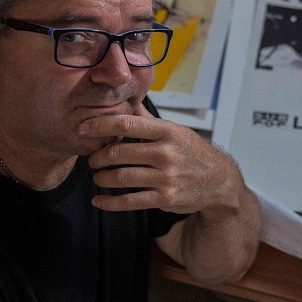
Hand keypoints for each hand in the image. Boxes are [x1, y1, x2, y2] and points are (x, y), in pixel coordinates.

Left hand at [81, 103, 243, 216]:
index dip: (100, 125)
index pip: (127, 124)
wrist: (218, 180)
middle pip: (118, 153)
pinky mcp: (165, 198)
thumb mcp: (174, 130)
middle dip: (97, 157)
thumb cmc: (191, 151)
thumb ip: (147, 119)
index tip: (83, 128)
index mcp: (166, 131)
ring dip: (101, 178)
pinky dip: (109, 202)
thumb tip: (127, 99)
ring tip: (97, 176)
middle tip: (91, 159)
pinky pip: (130, 201)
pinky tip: (99, 200)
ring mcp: (166, 177)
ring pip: (121, 177)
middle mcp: (166, 153)